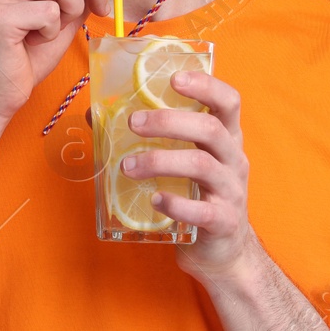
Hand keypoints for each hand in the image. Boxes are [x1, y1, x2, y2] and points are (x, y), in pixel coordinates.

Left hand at [104, 70, 260, 283]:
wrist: (223, 252)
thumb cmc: (198, 195)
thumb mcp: (182, 161)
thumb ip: (150, 137)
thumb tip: (95, 115)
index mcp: (226, 138)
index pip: (228, 101)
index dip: (206, 85)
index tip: (174, 79)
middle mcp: (234, 159)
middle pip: (210, 129)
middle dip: (168, 121)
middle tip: (133, 123)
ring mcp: (232, 191)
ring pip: (201, 166)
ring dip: (159, 161)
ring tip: (127, 166)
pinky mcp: (223, 222)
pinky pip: (201, 210)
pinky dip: (175, 203)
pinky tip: (153, 199)